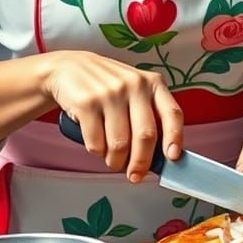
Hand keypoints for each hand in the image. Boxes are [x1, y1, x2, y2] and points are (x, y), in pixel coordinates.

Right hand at [44, 51, 182, 181]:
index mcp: (153, 83)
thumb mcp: (134, 91)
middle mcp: (134, 85)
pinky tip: (95, 142)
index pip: (172, 113)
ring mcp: (110, 93)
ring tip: (112, 158)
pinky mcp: (86, 102)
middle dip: (140, 163)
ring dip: (115, 161)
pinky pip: (96, 143)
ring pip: (119, 144)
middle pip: (145, 136)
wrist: (68, 67)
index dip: (175, 138)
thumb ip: (148, 116)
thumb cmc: (107, 85)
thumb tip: (159, 156)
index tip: (173, 157)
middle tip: (134, 174)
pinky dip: (96, 151)